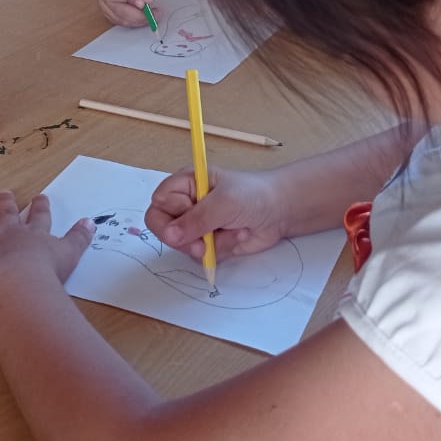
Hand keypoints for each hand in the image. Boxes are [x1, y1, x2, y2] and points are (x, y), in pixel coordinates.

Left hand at [0, 192, 93, 301]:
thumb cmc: (46, 274)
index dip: (40, 207)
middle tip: (5, 193)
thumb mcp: (70, 255)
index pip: (39, 216)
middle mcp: (8, 233)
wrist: (18, 284)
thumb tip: (92, 221)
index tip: (40, 197)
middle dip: (6, 203)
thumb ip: (80, 238)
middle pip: (7, 214)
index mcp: (34, 234)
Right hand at [94, 0, 159, 26]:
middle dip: (137, 15)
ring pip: (118, 18)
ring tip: (151, 16)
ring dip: (137, 20)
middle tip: (153, 14)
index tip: (143, 3)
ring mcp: (103, 3)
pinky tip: (142, 18)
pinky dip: (133, 22)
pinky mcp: (108, 13)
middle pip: (116, 8)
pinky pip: (120, 22)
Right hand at [144, 166, 288, 262]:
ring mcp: (197, 225)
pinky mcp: (209, 242)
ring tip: (235, 230)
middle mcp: (186, 204)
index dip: (168, 216)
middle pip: (164, 229)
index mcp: (185, 184)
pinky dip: (220, 250)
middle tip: (204, 244)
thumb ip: (196, 219)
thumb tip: (170, 237)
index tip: (187, 221)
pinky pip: (201, 255)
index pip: (158, 203)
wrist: (281, 211)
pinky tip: (238, 236)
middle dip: (186, 239)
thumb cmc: (253, 195)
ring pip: (184, 246)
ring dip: (211, 244)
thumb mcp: (223, 203)